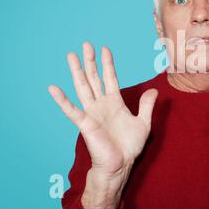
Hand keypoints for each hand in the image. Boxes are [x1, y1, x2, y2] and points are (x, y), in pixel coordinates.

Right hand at [48, 42, 157, 176]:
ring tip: (71, 56)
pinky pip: (71, 110)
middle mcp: (101, 104)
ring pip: (82, 87)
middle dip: (90, 62)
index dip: (108, 64)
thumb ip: (147, 105)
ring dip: (77, 72)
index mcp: (114, 102)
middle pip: (94, 78)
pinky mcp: (85, 124)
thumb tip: (155, 90)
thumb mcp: (143, 122)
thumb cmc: (129, 146)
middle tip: (86, 44)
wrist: (121, 164)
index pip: (110, 78)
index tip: (105, 49)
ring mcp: (92, 112)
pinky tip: (53, 88)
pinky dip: (62, 100)